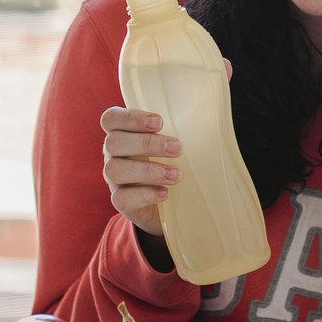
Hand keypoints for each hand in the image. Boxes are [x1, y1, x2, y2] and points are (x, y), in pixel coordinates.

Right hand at [100, 106, 182, 238]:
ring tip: (176, 175)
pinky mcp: (121, 203)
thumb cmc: (172, 162)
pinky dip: (144, 195)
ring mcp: (114, 180)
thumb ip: (181, 129)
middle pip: (113, 142)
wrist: (170, 205)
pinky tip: (165, 193)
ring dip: (148, 170)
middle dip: (147, 144)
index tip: (159, 122)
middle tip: (178, 148)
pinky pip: (121, 198)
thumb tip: (210, 117)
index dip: (131, 118)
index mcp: (123, 133)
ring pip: (115, 169)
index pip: (111, 119)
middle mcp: (113, 154)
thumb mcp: (174, 144)